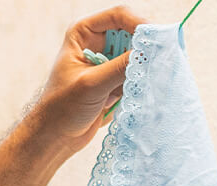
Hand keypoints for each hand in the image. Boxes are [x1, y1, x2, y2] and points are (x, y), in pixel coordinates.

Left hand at [27, 7, 147, 155]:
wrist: (55, 137)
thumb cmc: (61, 108)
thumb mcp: (91, 84)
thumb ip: (120, 67)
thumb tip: (148, 53)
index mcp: (83, 33)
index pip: (118, 16)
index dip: (139, 24)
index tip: (155, 40)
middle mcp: (96, 42)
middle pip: (132, 32)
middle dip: (145, 46)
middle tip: (161, 59)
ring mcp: (107, 61)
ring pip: (136, 53)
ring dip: (145, 64)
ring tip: (153, 76)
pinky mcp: (115, 80)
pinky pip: (136, 72)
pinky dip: (142, 79)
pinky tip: (145, 89)